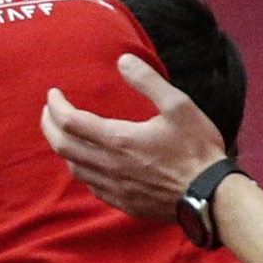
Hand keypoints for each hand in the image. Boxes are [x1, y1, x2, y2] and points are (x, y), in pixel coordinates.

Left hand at [40, 53, 225, 220]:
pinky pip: (91, 185)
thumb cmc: (198, 149)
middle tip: (48, 111)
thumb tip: (123, 59)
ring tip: (66, 133)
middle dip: (49, 125)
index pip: (69, 121)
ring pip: (73, 167)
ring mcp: (114, 187)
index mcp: (119, 140)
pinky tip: (89, 161)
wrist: (213, 195)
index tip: (53, 94)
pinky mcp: (123, 203)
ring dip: (64, 148)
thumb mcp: (179, 106)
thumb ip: (148, 81)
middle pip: (62, 145)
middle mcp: (109, 165)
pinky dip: (82, 168)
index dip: (55, 105)